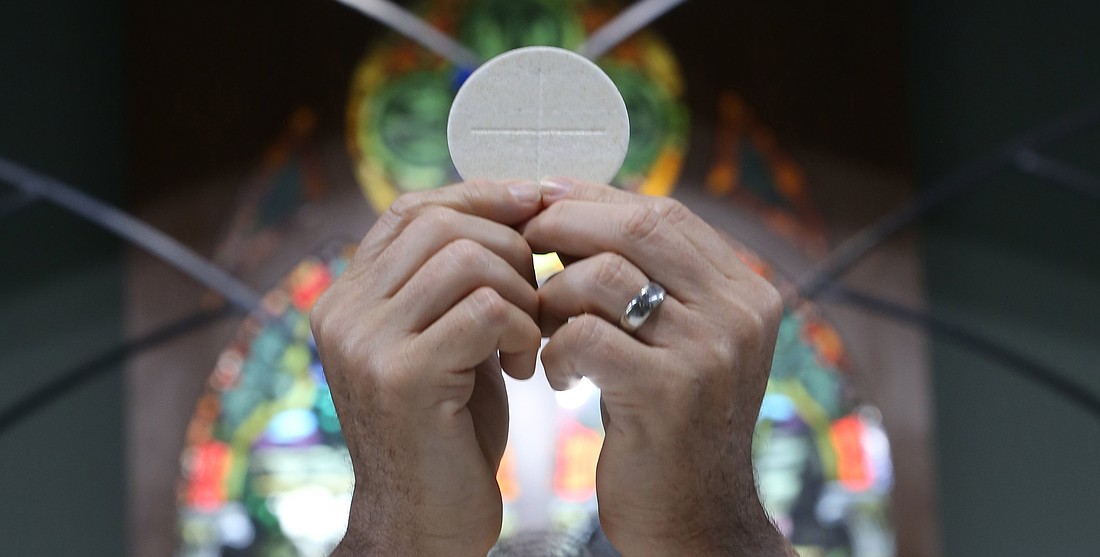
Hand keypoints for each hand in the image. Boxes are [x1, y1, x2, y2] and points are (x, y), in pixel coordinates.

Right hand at [310, 181, 543, 555]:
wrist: (423, 524)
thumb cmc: (447, 432)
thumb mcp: (445, 341)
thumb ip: (455, 284)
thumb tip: (512, 207)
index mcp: (349, 296)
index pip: (412, 209)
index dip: (478, 195)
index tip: (535, 204)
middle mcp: (344, 311)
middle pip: (441, 222)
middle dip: (510, 246)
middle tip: (537, 296)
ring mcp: (367, 342)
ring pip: (466, 257)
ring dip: (522, 291)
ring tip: (531, 337)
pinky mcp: (403, 376)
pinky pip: (487, 309)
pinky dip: (524, 329)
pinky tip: (526, 367)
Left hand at [524, 178, 795, 555]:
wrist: (695, 520)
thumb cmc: (669, 426)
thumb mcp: (678, 343)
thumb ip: (651, 281)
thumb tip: (576, 206)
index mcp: (745, 292)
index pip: (664, 213)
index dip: (596, 200)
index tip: (543, 202)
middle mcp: (740, 313)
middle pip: (639, 226)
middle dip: (566, 225)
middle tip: (521, 244)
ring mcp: (711, 350)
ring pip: (605, 275)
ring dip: (553, 294)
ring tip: (539, 327)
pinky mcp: (670, 392)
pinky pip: (586, 335)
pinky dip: (555, 348)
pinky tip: (554, 376)